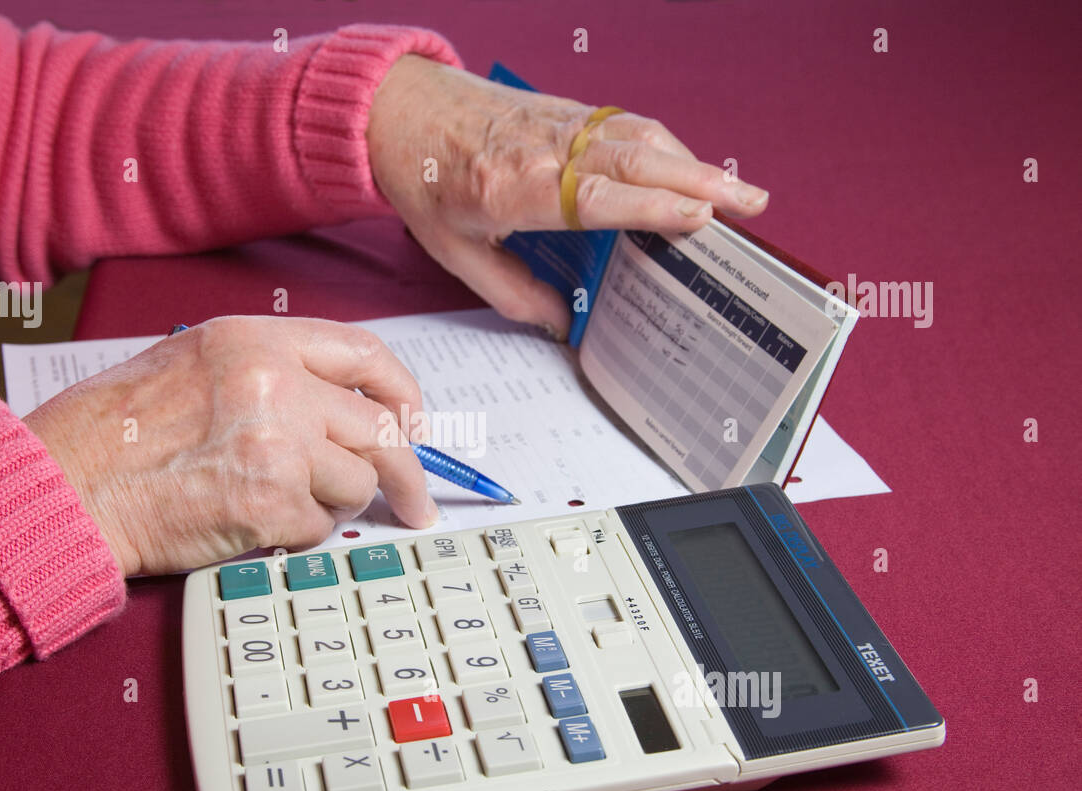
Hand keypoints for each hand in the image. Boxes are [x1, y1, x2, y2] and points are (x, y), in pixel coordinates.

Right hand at [23, 317, 436, 576]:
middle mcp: (276, 382)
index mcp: (257, 340)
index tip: (416, 425)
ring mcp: (277, 443)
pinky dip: (296, 535)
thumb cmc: (113, 431)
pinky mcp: (270, 503)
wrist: (65, 484)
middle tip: (415, 503)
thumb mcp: (195, 364)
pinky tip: (252, 524)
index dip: (405, 395)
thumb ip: (271, 373)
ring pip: (356, 484)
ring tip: (277, 503)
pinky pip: (319, 527)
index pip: (367, 355)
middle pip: (382, 429)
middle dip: (405, 474)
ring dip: (329, 504)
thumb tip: (342, 413)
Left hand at [366, 56, 770, 337]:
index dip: (650, 205)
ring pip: (637, 136)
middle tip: (750, 205)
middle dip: (699, 180)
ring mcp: (557, 125)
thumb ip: (510, 292)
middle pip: (633, 159)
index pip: (594, 196)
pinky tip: (689, 165)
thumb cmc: (422, 179)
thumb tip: (559, 323)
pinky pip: (624, 126)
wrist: (397, 110)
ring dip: (692, 160)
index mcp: (511, 189)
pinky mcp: (565, 111)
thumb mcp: (453, 252)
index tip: (698, 216)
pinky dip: (665, 145)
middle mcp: (542, 150)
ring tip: (737, 191)